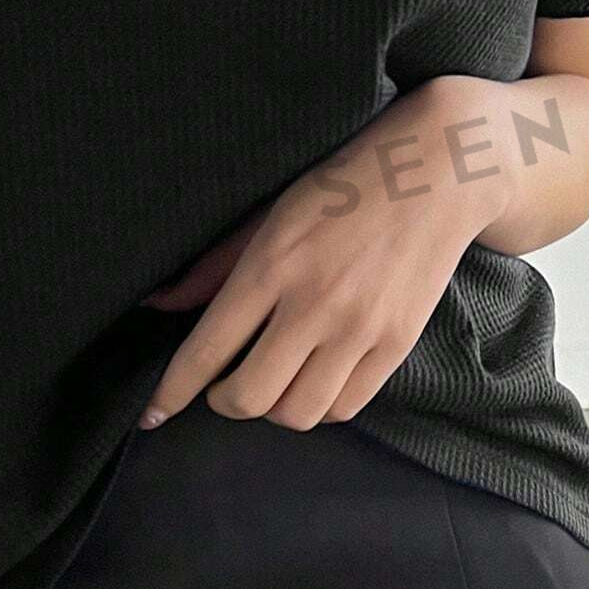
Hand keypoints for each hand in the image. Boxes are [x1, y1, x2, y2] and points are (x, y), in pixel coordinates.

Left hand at [138, 79, 511, 429]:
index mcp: (271, 265)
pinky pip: (344, 407)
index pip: (206, 350)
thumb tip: (159, 303)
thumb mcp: (269, 213)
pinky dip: (318, 405)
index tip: (152, 413)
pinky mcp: (397, 345)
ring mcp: (359, 330)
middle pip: (250, 397)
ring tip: (270, 380)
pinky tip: (310, 380)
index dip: (172, 392)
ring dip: (273, 407)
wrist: (436, 174)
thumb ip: (213, 266)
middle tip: (222, 385)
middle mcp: (313, 304)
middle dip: (223, 401)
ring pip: (297, 413)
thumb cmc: (342, 186)